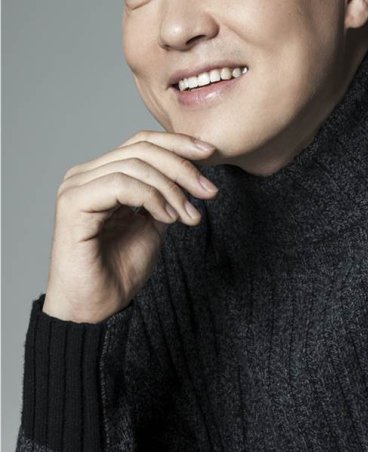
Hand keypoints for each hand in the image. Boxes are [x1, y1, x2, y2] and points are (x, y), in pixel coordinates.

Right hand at [42, 130, 218, 322]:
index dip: (177, 143)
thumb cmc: (119, 270)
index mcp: (101, 174)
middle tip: (209, 191)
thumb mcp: (155, 223)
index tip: (211, 153)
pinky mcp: (73, 202)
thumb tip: (194, 171)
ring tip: (189, 215)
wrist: (96, 309)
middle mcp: (85, 174)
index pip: (142, 142)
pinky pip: (121, 184)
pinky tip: (168, 218)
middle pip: (142, 150)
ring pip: (135, 165)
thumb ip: (167, 194)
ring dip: (171, 189)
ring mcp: (76, 186)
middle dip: (183, 168)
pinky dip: (152, 197)